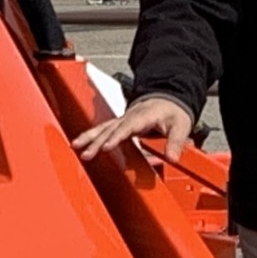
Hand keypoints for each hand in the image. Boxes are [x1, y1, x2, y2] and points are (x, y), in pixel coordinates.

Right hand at [72, 92, 195, 162]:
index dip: (117, 136)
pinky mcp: (119, 123)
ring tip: (75, 146)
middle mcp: (130, 116)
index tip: (106, 146)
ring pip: (103, 127)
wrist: (168, 99)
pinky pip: (103, 128)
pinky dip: (91, 135)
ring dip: (89, 136)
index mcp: (144, 115)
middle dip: (97, 140)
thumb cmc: (173, 112)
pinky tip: (80, 142)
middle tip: (86, 153)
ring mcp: (123, 119)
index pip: (128, 126)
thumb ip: (176, 142)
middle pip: (111, 128)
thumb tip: (173, 158)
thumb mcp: (181, 126)